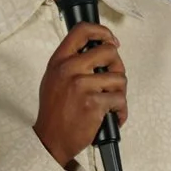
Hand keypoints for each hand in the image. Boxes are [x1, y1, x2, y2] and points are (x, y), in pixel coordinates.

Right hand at [34, 22, 125, 168]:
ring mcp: (82, 85)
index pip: (82, 31)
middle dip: (118, 66)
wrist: (50, 140)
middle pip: (109, 51)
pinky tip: (112, 117)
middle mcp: (70, 69)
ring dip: (120, 92)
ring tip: (111, 103)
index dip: (103, 32)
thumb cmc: (54, 112)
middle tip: (114, 79)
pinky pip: (120, 100)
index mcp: (59, 61)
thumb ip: (71, 63)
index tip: (111, 41)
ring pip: (119, 78)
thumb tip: (97, 52)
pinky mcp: (94, 103)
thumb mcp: (53, 79)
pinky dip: (121, 111)